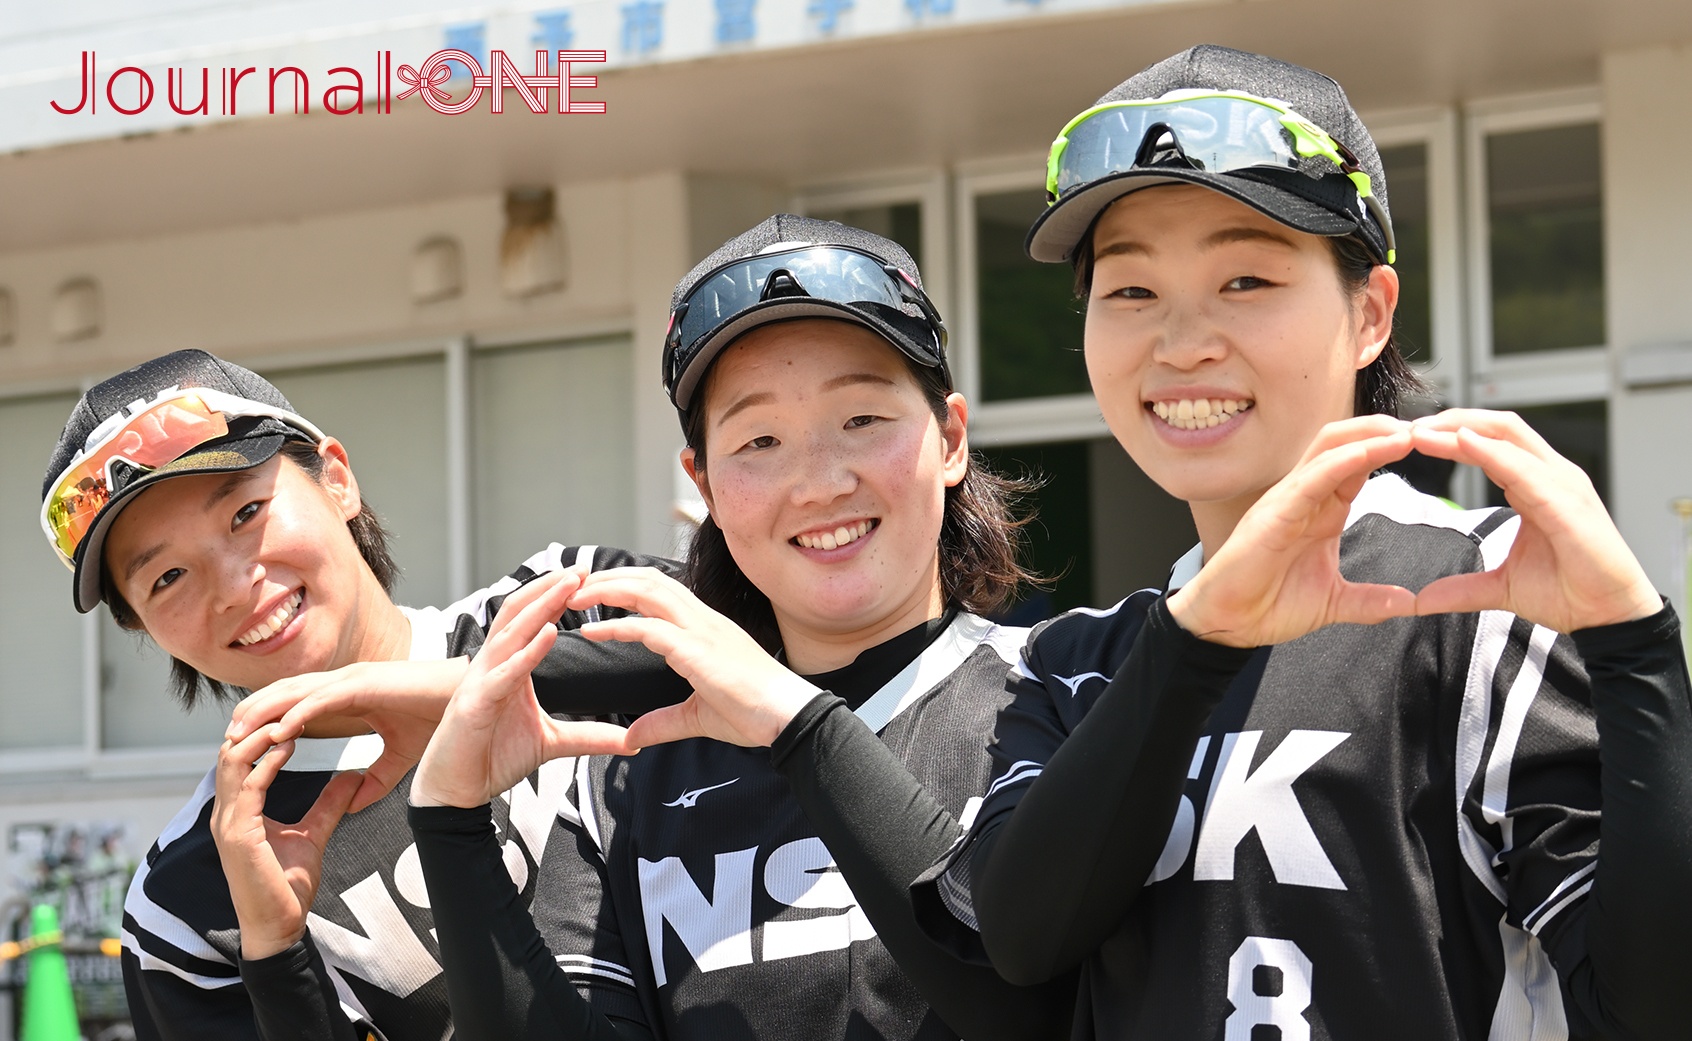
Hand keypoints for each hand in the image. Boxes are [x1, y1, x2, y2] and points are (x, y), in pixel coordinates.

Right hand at [210, 724, 360, 960]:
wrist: (281, 927)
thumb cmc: (289, 886)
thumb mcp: (314, 833)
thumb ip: (329, 804)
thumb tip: (352, 776)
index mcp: (238, 810)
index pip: (239, 757)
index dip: (262, 731)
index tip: (295, 712)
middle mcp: (226, 812)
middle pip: (230, 750)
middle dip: (258, 724)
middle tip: (292, 705)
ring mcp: (227, 823)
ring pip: (232, 761)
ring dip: (261, 736)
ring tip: (291, 719)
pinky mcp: (237, 835)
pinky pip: (247, 787)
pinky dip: (267, 762)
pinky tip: (290, 746)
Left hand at [228, 659, 469, 812]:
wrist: (470, 699)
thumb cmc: (440, 719)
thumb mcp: (399, 757)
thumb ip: (375, 779)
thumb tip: (354, 803)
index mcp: (348, 694)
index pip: (295, 703)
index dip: (267, 720)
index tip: (243, 745)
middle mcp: (344, 682)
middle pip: (284, 695)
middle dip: (252, 716)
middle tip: (225, 742)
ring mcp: (353, 679)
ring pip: (295, 694)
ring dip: (264, 714)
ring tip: (238, 737)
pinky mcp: (365, 684)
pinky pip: (322, 699)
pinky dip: (297, 714)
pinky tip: (278, 733)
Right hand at [411, 569, 637, 808]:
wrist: (456, 792)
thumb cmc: (491, 758)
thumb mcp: (551, 743)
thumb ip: (588, 736)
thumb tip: (630, 741)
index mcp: (508, 668)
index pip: (531, 620)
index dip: (555, 596)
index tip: (587, 577)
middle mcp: (491, 666)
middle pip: (519, 614)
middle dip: (549, 588)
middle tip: (582, 568)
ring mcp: (480, 682)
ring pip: (510, 633)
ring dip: (540, 606)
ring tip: (569, 585)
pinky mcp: (473, 705)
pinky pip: (502, 673)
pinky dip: (526, 652)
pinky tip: (548, 634)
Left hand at [569, 567, 821, 748]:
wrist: (788, 718)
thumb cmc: (755, 714)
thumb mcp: (699, 717)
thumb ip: (664, 721)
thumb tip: (634, 736)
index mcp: (705, 628)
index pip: (660, 590)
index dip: (625, 584)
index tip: (594, 592)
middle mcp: (703, 620)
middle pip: (649, 579)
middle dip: (609, 577)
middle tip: (573, 586)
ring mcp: (702, 631)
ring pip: (647, 592)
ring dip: (607, 591)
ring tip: (574, 598)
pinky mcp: (698, 651)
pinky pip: (650, 629)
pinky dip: (617, 626)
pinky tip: (592, 631)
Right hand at [1167, 415, 1418, 646]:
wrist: (1230, 625)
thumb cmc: (1270, 604)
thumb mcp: (1335, 602)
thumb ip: (1372, 600)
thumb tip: (1410, 603)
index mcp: (1322, 511)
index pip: (1358, 463)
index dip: (1390, 448)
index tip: (1431, 444)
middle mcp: (1305, 496)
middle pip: (1344, 440)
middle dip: (1384, 428)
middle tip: (1426, 430)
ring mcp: (1288, 500)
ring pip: (1328, 448)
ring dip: (1369, 436)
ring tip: (1406, 433)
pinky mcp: (1273, 514)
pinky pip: (1311, 478)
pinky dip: (1342, 461)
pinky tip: (1369, 452)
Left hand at [1409, 409, 1659, 630]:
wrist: (1608, 617)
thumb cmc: (1569, 591)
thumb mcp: (1500, 587)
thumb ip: (1460, 588)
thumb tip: (1421, 600)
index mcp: (1535, 485)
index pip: (1489, 444)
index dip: (1451, 436)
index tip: (1412, 439)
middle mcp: (1551, 476)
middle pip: (1498, 427)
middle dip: (1452, 420)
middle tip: (1410, 427)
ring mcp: (1563, 484)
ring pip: (1508, 438)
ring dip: (1461, 431)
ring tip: (1422, 432)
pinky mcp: (1568, 503)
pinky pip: (1525, 469)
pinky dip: (1492, 452)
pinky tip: (1463, 443)